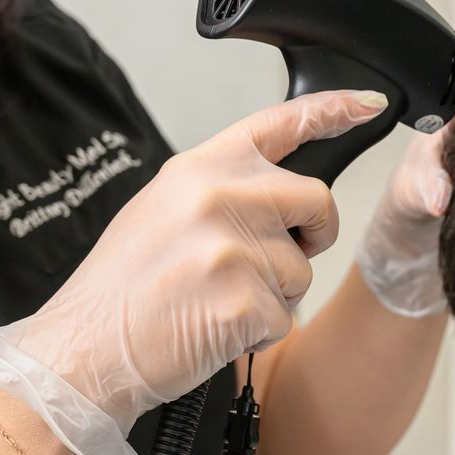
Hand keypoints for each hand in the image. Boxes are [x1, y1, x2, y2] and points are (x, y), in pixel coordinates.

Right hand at [0, 89, 388, 454]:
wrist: (83, 350)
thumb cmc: (121, 289)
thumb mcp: (161, 211)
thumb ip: (219, 191)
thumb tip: (277, 194)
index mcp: (200, 168)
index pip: (281, 123)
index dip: (333, 109)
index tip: (370, 104)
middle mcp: (220, 196)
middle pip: (315, 200)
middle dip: (312, 235)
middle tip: (274, 261)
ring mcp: (234, 247)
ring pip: (302, 269)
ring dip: (275, 295)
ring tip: (213, 301)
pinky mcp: (246, 299)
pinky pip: (285, 315)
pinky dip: (259, 331)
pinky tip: (213, 329)